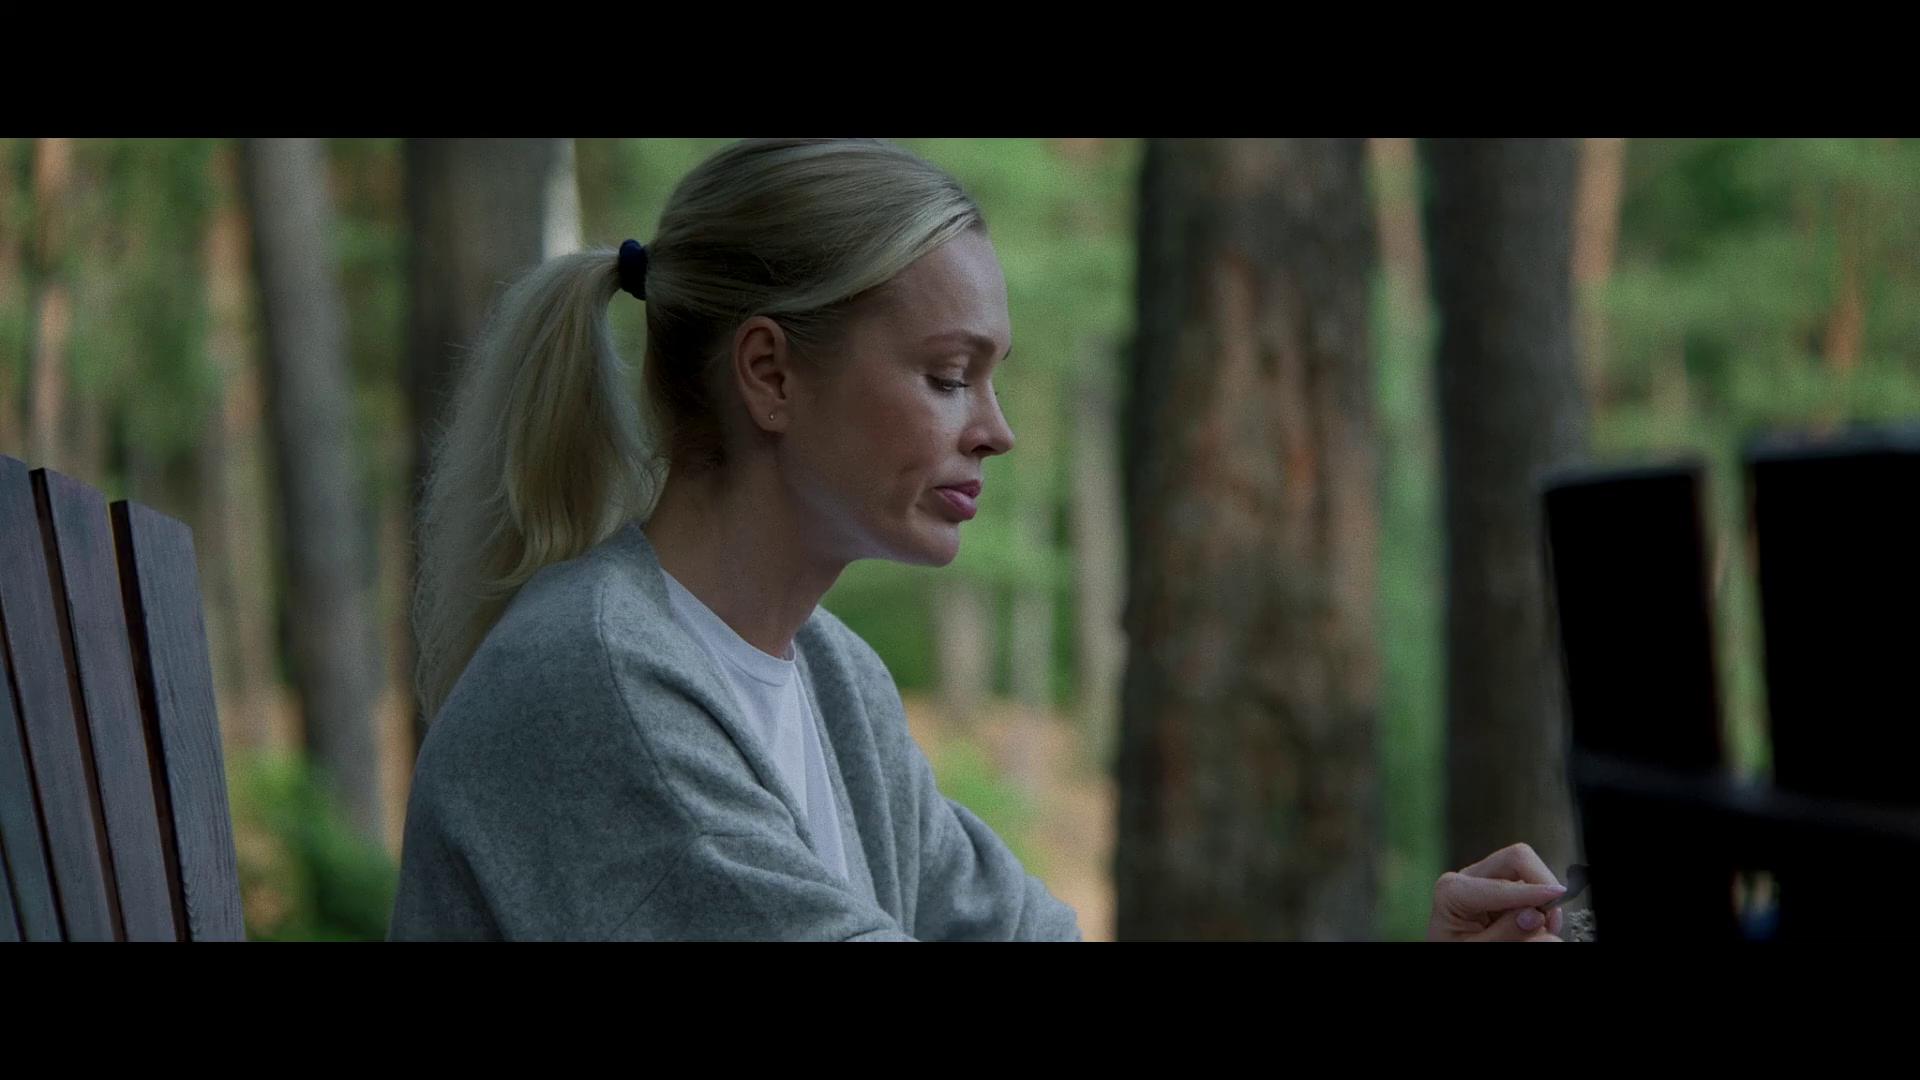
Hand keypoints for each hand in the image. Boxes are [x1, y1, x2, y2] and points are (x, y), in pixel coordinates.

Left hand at [1427, 842, 1567, 941]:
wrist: (1449, 947)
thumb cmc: (1454, 947)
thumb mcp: (1474, 948)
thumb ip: (1505, 934)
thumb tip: (1536, 916)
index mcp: (1452, 891)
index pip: (1500, 883)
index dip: (1533, 890)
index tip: (1557, 895)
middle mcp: (1469, 877)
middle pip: (1516, 858)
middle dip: (1541, 882)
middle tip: (1552, 916)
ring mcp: (1485, 878)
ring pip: (1528, 869)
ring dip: (1543, 895)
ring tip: (1545, 927)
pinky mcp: (1500, 886)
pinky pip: (1530, 884)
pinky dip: (1541, 902)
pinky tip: (1538, 924)